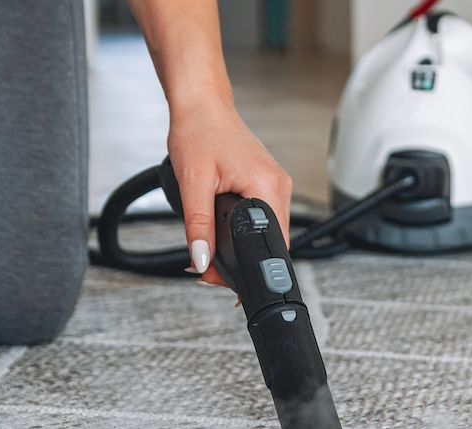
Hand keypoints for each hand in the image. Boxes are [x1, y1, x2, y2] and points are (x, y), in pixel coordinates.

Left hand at [168, 98, 291, 286]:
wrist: (202, 105)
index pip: (272, 243)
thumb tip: (203, 260)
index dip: (250, 268)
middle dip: (241, 261)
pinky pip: (263, 217)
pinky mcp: (267, 184)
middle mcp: (279, 187)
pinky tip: (224, 230)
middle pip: (272, 242)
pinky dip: (244, 230)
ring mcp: (276, 185)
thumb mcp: (193, 182)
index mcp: (268, 186)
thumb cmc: (200, 131)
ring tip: (211, 250)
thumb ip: (199, 225)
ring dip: (242, 246)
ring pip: (267, 232)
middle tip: (207, 268)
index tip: (225, 281)